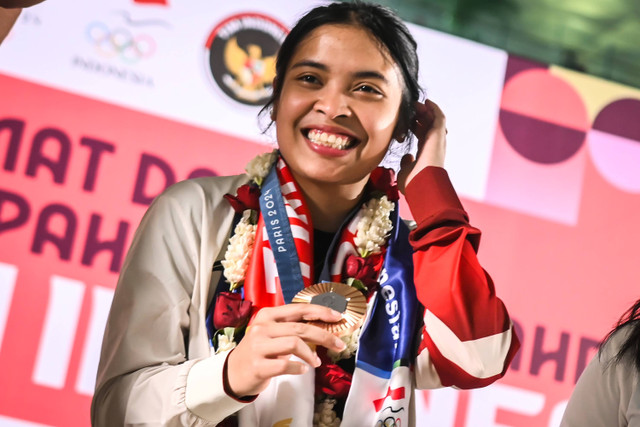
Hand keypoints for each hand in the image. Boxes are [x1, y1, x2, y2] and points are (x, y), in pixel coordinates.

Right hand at [226, 304, 345, 396]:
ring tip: (316, 362)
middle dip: (324, 336)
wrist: (233, 372)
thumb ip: (292, 327)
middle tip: (338, 345)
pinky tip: (302, 369)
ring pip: (294, 344)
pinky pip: (286, 365)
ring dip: (311, 354)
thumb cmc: (259, 351)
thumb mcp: (272, 333)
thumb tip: (324, 325)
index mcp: (267, 315)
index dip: (320, 312)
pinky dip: (299, 368)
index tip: (337, 317)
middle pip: (300, 328)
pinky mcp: (258, 366)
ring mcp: (258, 347)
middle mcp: (262, 328)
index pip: (299, 309)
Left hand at [396, 99, 446, 191]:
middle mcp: (433, 146)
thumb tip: (407, 156)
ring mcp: (437, 140)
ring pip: (434, 120)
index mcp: (426, 153)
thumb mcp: (406, 170)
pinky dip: (434, 109)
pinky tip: (427, 102)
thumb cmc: (414, 183)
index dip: (415, 127)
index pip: (422, 136)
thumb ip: (406, 162)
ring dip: (426, 110)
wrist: (422, 184)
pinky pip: (439, 118)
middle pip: (428, 126)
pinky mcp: (439, 134)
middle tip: (411, 108)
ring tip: (417, 103)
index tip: (407, 121)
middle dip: (420, 116)